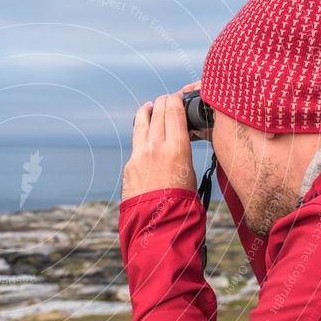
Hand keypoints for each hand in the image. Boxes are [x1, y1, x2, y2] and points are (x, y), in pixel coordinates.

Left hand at [122, 82, 199, 200]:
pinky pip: (136, 143)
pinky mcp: (129, 165)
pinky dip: (141, 134)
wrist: (159, 224)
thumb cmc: (182, 203)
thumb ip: (182, 151)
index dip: (175, 98)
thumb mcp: (190, 171)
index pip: (173, 110)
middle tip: (166, 100)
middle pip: (157, 111)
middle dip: (162, 102)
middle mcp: (156, 146)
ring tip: (149, 107)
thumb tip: (180, 139)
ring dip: (147, 112)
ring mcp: (139, 155)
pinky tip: (144, 134)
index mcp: (177, 147)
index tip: (177, 96)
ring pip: (141, 122)